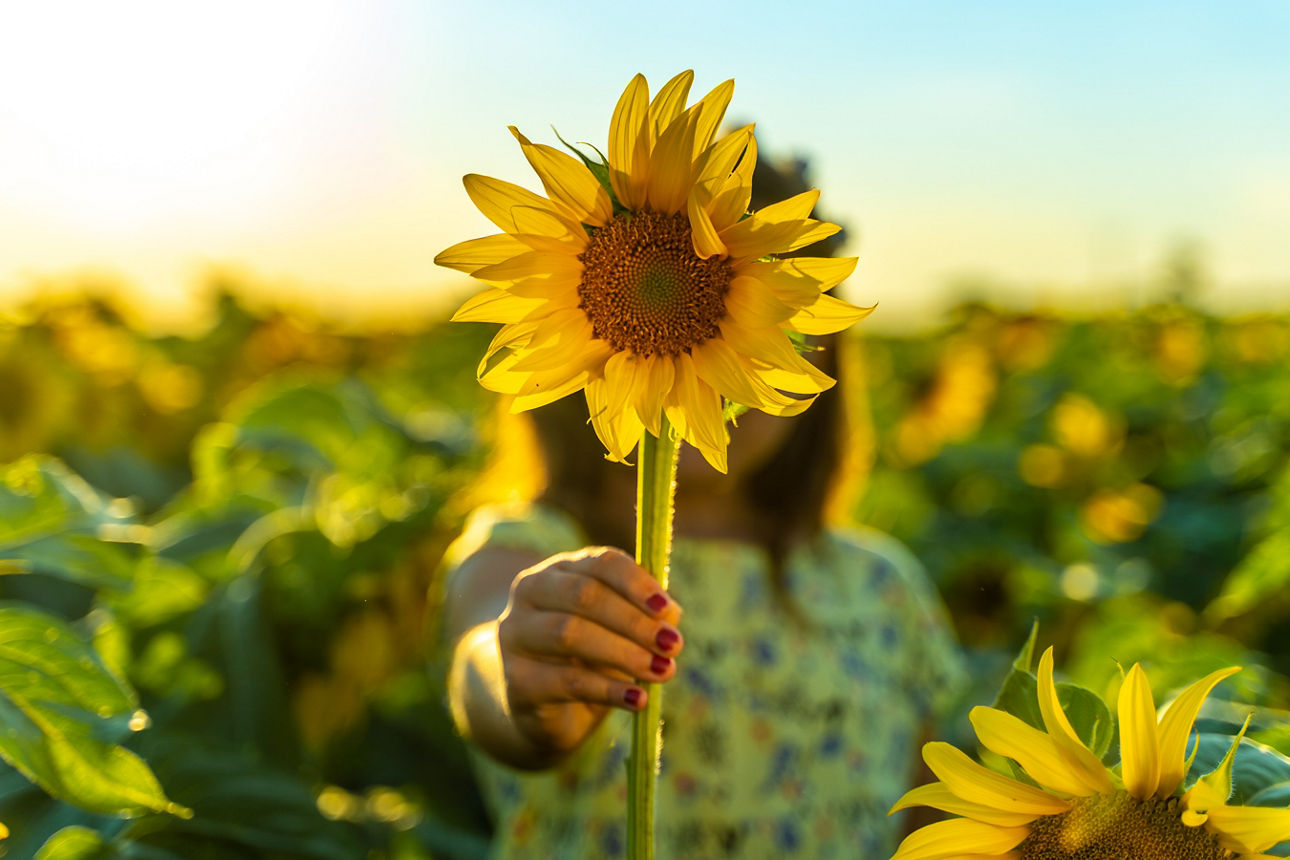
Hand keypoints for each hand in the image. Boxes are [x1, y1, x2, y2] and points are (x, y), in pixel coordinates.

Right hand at [496, 546, 683, 755]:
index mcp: (560, 571)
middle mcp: (530, 593)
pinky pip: (566, 681)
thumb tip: (670, 614)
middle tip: (673, 645)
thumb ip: (645, 616)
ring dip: (624, 652)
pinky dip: (609, 690)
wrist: (540, 707)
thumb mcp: (620, 632)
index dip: (635, 583)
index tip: (667, 609)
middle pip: (584, 595)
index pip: (599, 563)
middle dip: (634, 621)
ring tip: (662, 671)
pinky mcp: (516, 680)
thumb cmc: (588, 658)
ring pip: (570, 633)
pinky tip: (638, 700)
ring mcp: (516, 635)